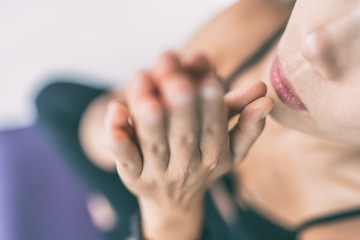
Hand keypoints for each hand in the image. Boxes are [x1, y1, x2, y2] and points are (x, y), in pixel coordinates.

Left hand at [104, 52, 273, 238]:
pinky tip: (115, 112)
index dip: (213, 108)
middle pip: (183, 137)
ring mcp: (157, 172)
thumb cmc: (203, 165)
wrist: (174, 202)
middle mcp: (186, 166)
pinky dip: (119, 138)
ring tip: (146, 89)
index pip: (214, 130)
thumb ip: (248, 125)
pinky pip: (125, 158)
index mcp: (213, 156)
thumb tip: (266, 97)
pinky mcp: (133, 175)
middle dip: (182, 110)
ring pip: (153, 145)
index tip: (210, 82)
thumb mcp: (231, 151)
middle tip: (179, 82)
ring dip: (150, 120)